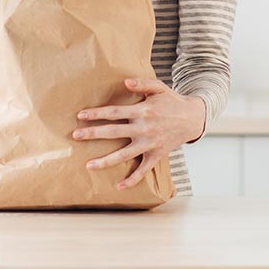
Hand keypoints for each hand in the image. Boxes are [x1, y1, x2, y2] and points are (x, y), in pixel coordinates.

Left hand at [73, 78, 206, 189]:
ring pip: (124, 155)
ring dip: (106, 160)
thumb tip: (125, 82)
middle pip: (114, 132)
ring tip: (89, 165)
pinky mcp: (156, 155)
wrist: (192, 119)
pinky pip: (143, 170)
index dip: (97, 114)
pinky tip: (119, 186)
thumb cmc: (172, 101)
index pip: (114, 112)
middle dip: (93, 134)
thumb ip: (142, 83)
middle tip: (75, 136)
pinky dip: (132, 179)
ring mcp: (149, 144)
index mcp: (143, 111)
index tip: (81, 116)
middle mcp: (144, 128)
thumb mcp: (159, 88)